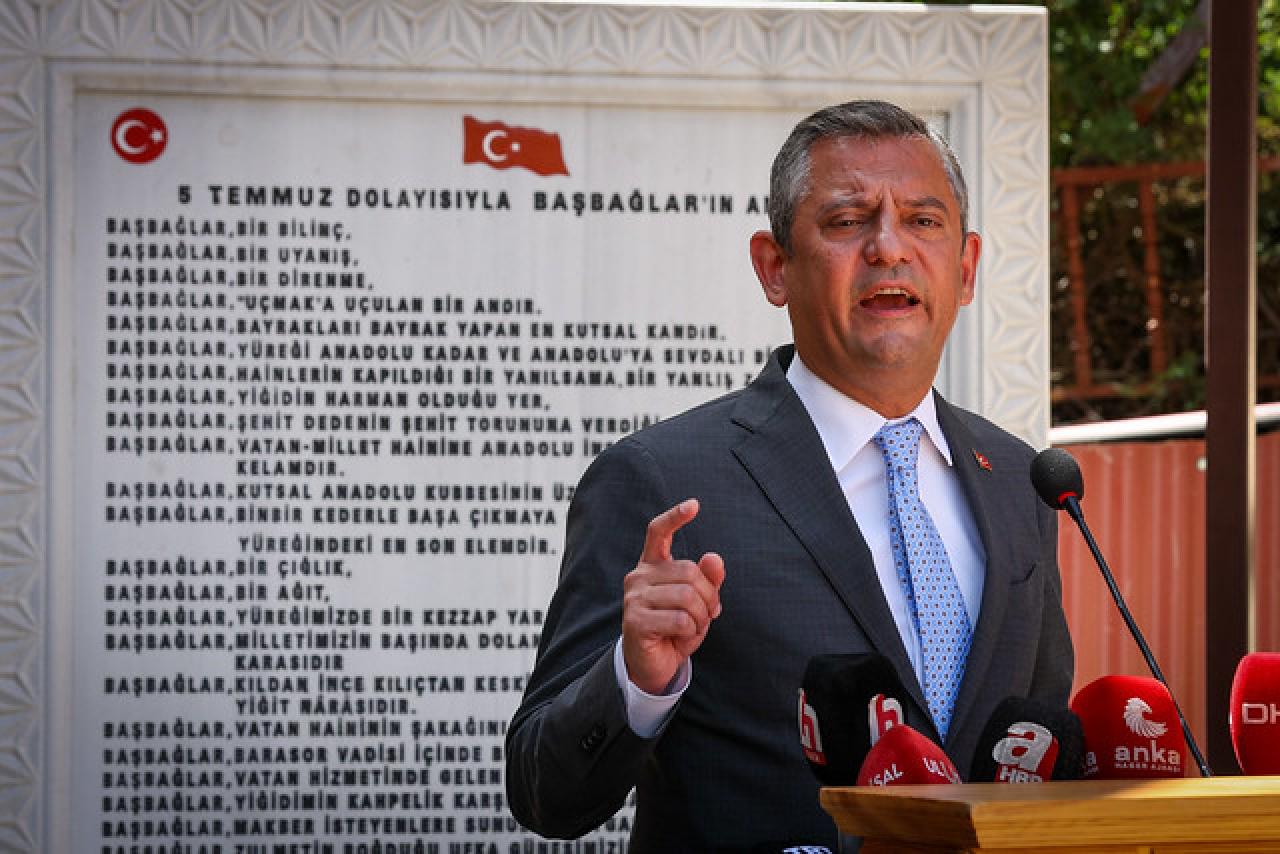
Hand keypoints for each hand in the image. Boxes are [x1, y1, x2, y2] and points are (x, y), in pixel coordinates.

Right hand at [621, 499, 725, 694]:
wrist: (654, 666)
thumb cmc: (676, 629)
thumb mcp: (698, 603)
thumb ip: (708, 579)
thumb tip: (714, 557)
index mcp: (652, 565)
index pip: (658, 532)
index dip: (675, 517)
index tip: (694, 505)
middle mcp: (638, 576)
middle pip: (689, 571)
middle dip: (708, 596)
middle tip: (708, 614)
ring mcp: (633, 596)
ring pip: (687, 596)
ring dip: (701, 617)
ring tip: (694, 628)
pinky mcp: (634, 619)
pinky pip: (680, 619)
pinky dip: (690, 631)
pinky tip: (680, 637)